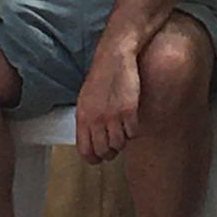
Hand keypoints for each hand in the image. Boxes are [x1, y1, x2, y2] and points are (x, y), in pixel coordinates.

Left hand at [76, 40, 141, 163]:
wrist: (114, 57)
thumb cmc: (100, 78)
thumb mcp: (85, 100)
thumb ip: (87, 121)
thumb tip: (90, 140)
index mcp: (82, 118)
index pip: (85, 151)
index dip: (93, 159)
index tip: (99, 159)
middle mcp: (96, 120)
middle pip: (104, 152)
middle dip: (110, 152)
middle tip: (114, 146)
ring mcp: (112, 116)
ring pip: (119, 144)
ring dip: (123, 140)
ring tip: (123, 130)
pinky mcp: (129, 111)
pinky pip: (133, 133)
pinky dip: (134, 131)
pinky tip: (132, 121)